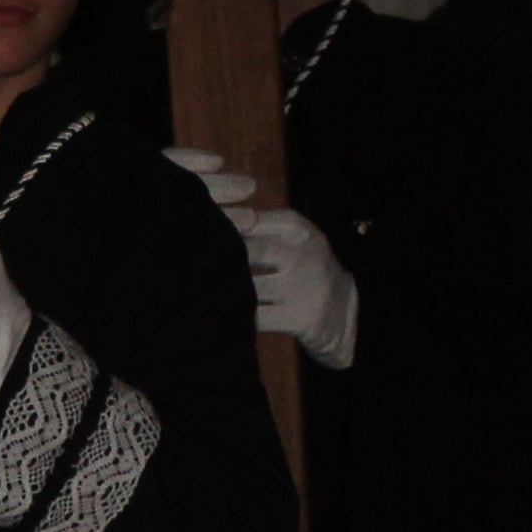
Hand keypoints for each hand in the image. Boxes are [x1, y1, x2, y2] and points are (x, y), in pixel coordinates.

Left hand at [161, 154, 358, 368]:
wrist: (345, 309)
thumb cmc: (303, 266)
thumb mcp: (292, 238)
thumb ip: (259, 226)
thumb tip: (205, 214)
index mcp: (298, 229)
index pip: (255, 220)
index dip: (224, 225)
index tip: (194, 228)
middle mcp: (303, 255)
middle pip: (253, 250)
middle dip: (221, 255)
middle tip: (187, 260)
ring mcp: (302, 288)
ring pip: (252, 286)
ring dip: (224, 287)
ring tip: (195, 288)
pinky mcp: (300, 318)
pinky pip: (258, 318)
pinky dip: (235, 316)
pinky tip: (217, 314)